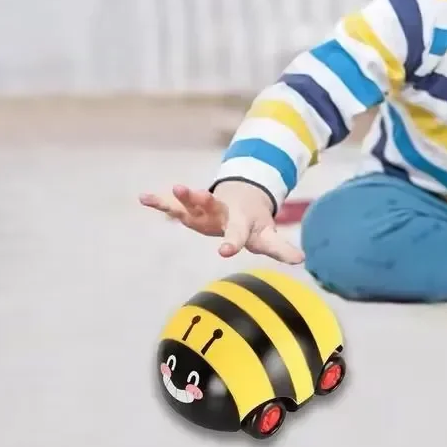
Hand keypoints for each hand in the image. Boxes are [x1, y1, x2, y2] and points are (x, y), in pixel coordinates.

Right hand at [139, 180, 303, 263]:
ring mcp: (205, 208)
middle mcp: (221, 212)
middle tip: (196, 192)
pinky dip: (159, 202)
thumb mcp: (268, 236)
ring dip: (183, 196)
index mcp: (241, 222)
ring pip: (192, 202)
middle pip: (212, 206)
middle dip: (203, 200)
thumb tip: (303, 259)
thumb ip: (281, 248)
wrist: (244, 198)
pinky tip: (143, 197)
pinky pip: (173, 205)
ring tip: (173, 188)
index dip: (233, 242)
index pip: (238, 233)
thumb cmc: (255, 223)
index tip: (225, 251)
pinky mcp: (191, 207)